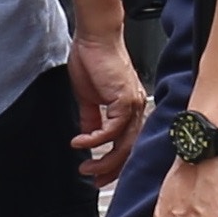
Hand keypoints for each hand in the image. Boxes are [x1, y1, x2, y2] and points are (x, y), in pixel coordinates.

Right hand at [67, 31, 149, 184]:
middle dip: (111, 169)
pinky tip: (81, 143)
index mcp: (128, 109)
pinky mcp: (124, 100)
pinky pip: (112, 129)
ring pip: (125, 144)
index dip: (114, 164)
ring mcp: (132, 105)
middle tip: (94, 179)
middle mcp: (135, 109)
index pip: (127, 144)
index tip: (99, 175)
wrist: (94, 37)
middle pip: (129, 150)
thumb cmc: (93, 59)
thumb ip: (90, 118)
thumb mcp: (89, 97)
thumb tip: (87, 137)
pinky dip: (96, 140)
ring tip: (86, 166)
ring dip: (104, 160)